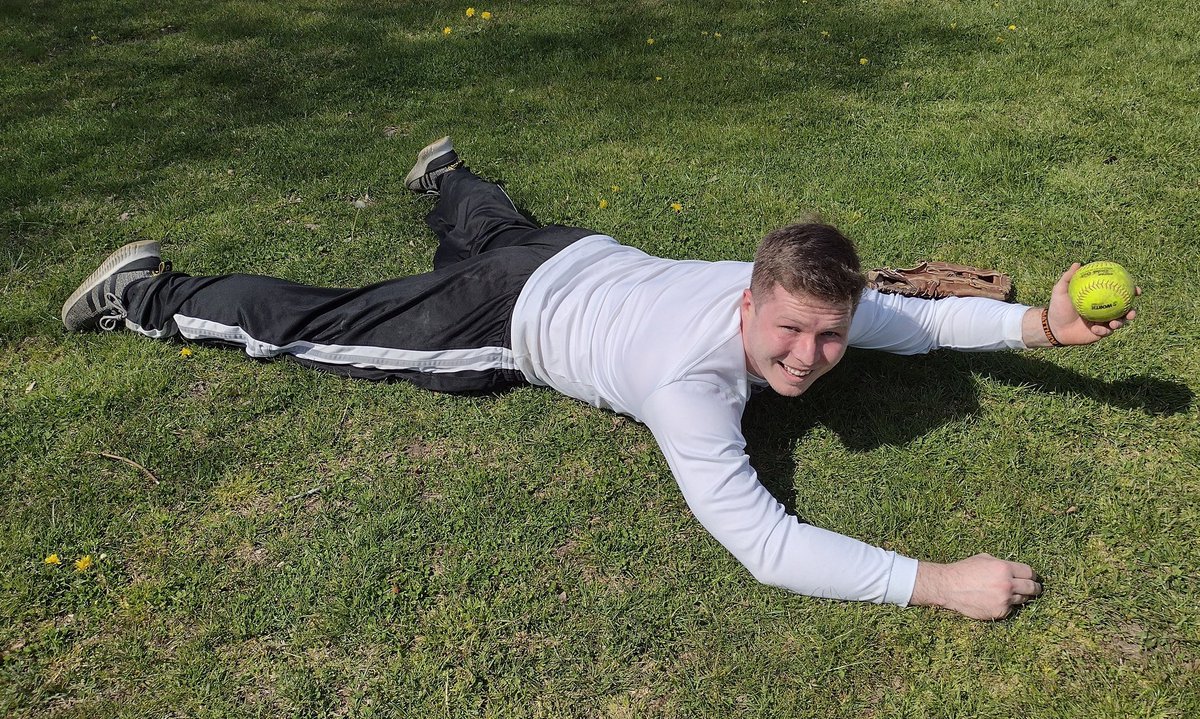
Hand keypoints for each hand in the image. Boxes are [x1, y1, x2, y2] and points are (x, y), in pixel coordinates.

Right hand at [910, 553, 1042, 619]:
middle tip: (1035, 590)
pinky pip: (1011, 609)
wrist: (948, 587)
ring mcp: (1004, 599)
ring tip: (1016, 596)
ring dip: (1022, 598)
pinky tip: (998, 602)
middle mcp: (1007, 584)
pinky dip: (1008, 606)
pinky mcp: (1000, 612)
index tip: (1033, 578)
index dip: (1033, 576)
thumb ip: (1001, 564)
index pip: (1030, 573)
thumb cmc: (964, 570)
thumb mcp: (984, 559)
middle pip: (1032, 588)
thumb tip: (1014, 569)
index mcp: (1004, 568)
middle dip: (1035, 589)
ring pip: (1024, 600)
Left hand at [1045, 262, 1140, 344]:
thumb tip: (1077, 264)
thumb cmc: (1057, 308)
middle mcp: (1104, 311)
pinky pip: (1106, 333)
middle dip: (1132, 310)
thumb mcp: (1060, 291)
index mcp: (1100, 299)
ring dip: (1120, 323)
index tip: (1136, 290)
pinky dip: (1103, 331)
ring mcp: (1103, 323)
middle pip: (1124, 310)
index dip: (1130, 291)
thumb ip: (1069, 277)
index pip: (1118, 293)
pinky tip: (1096, 329)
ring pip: (1119, 323)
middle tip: (1131, 310)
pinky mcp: (1099, 334)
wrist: (1053, 327)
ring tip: (1115, 323)